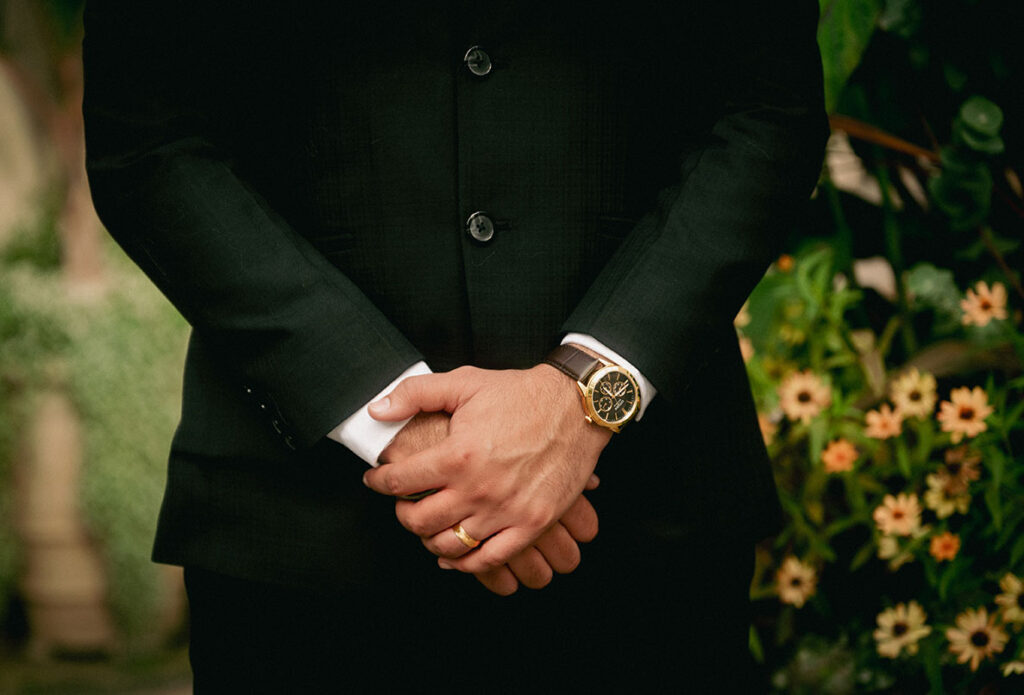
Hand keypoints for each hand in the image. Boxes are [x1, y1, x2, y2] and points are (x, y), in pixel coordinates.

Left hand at [377, 410, 600, 594]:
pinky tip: (454, 554)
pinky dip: (466, 563)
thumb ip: (415, 394)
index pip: (399, 481)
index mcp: (458, 455)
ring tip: (427, 525)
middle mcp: (479, 489)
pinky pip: (490, 559)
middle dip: (402, 512)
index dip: (378, 481)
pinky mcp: (532, 523)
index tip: (375, 479)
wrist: (577, 406)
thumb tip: (377, 410)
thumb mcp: (465, 382)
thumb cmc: (521, 393)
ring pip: (450, 545)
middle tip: (402, 502)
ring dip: (429, 538)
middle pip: (419, 520)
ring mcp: (506, 511)